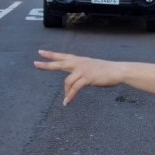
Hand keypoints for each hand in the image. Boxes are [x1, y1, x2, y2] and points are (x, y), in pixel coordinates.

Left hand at [35, 50, 154, 103]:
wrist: (119, 71)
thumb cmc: (108, 71)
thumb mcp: (93, 68)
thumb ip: (83, 72)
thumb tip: (76, 80)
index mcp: (81, 60)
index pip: (63, 56)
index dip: (52, 54)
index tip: (40, 52)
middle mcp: (80, 63)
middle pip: (60, 63)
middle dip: (47, 64)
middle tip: (35, 64)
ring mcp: (83, 70)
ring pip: (68, 82)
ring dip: (66, 93)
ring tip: (66, 100)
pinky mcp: (87, 78)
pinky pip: (75, 88)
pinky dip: (70, 96)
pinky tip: (67, 102)